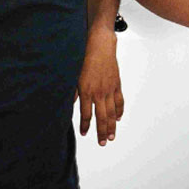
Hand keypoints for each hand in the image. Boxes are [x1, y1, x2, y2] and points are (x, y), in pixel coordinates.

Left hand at [75, 28, 123, 144]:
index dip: (86, 126)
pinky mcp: (116, 84)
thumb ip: (72, 92)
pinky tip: (118, 118)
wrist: (100, 45)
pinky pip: (119, 101)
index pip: (86, 114)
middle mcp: (99, 93)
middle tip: (102, 143)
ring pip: (112, 112)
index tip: (84, 133)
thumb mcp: (73, 75)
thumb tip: (69, 104)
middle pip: (101, 117)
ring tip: (111, 136)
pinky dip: (119, 111)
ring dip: (111, 126)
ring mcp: (109, 89)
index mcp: (86, 91)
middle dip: (101, 132)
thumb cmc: (84, 58)